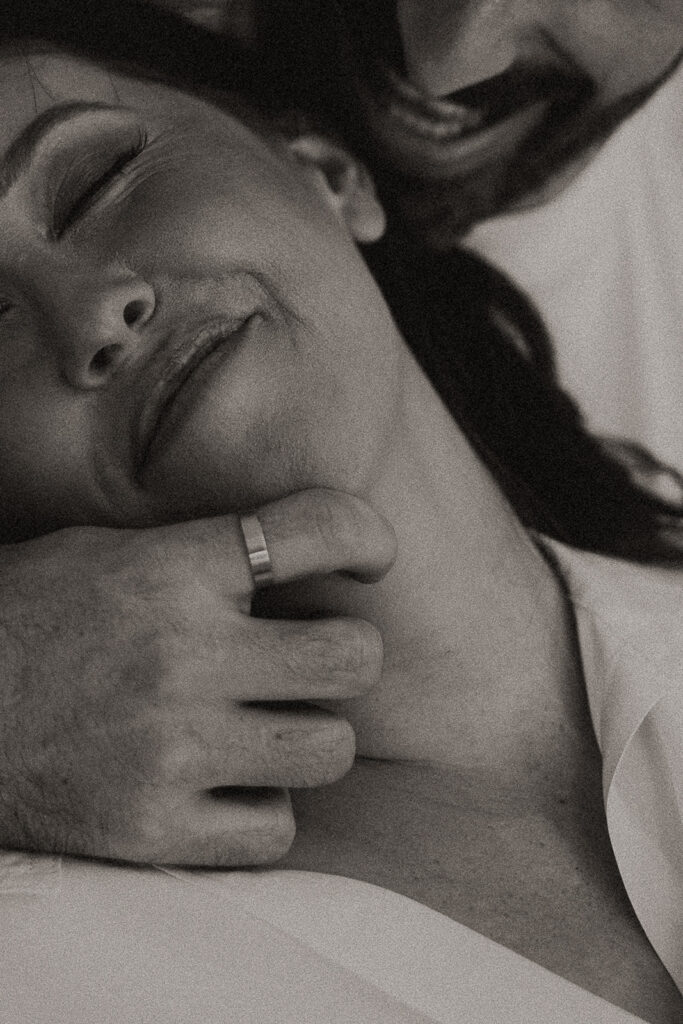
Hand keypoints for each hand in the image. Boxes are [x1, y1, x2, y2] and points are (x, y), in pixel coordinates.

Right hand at [0, 489, 394, 865]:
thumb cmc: (30, 621)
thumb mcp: (109, 556)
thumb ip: (202, 555)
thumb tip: (299, 554)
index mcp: (171, 572)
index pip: (312, 532)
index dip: (363, 537)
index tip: (368, 559)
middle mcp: (182, 657)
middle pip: (351, 657)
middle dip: (347, 654)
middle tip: (315, 658)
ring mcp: (173, 749)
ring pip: (328, 749)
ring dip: (310, 736)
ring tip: (268, 724)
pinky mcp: (155, 829)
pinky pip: (275, 828)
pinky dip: (263, 807)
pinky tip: (229, 782)